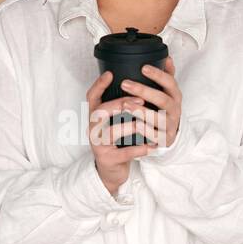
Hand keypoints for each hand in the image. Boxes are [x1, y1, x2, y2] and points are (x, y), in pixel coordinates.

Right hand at [87, 70, 153, 195]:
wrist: (111, 170)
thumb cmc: (117, 141)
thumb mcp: (117, 122)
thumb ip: (124, 105)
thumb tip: (140, 83)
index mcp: (96, 117)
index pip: (91, 97)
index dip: (98, 85)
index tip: (110, 73)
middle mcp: (93, 128)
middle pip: (101, 111)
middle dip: (120, 104)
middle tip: (140, 100)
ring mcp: (98, 144)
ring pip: (112, 131)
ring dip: (130, 125)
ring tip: (145, 123)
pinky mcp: (107, 158)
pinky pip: (123, 153)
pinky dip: (138, 149)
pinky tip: (150, 146)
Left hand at [119, 56, 180, 151]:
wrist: (170, 134)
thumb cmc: (165, 109)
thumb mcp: (168, 92)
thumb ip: (167, 75)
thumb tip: (167, 57)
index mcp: (175, 96)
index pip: (170, 82)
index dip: (157, 75)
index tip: (143, 67)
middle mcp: (175, 110)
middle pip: (163, 100)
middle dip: (144, 91)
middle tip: (125, 83)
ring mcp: (169, 125)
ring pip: (158, 118)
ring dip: (142, 111)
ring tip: (125, 104)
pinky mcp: (163, 139)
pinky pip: (155, 135)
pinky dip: (145, 131)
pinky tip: (134, 124)